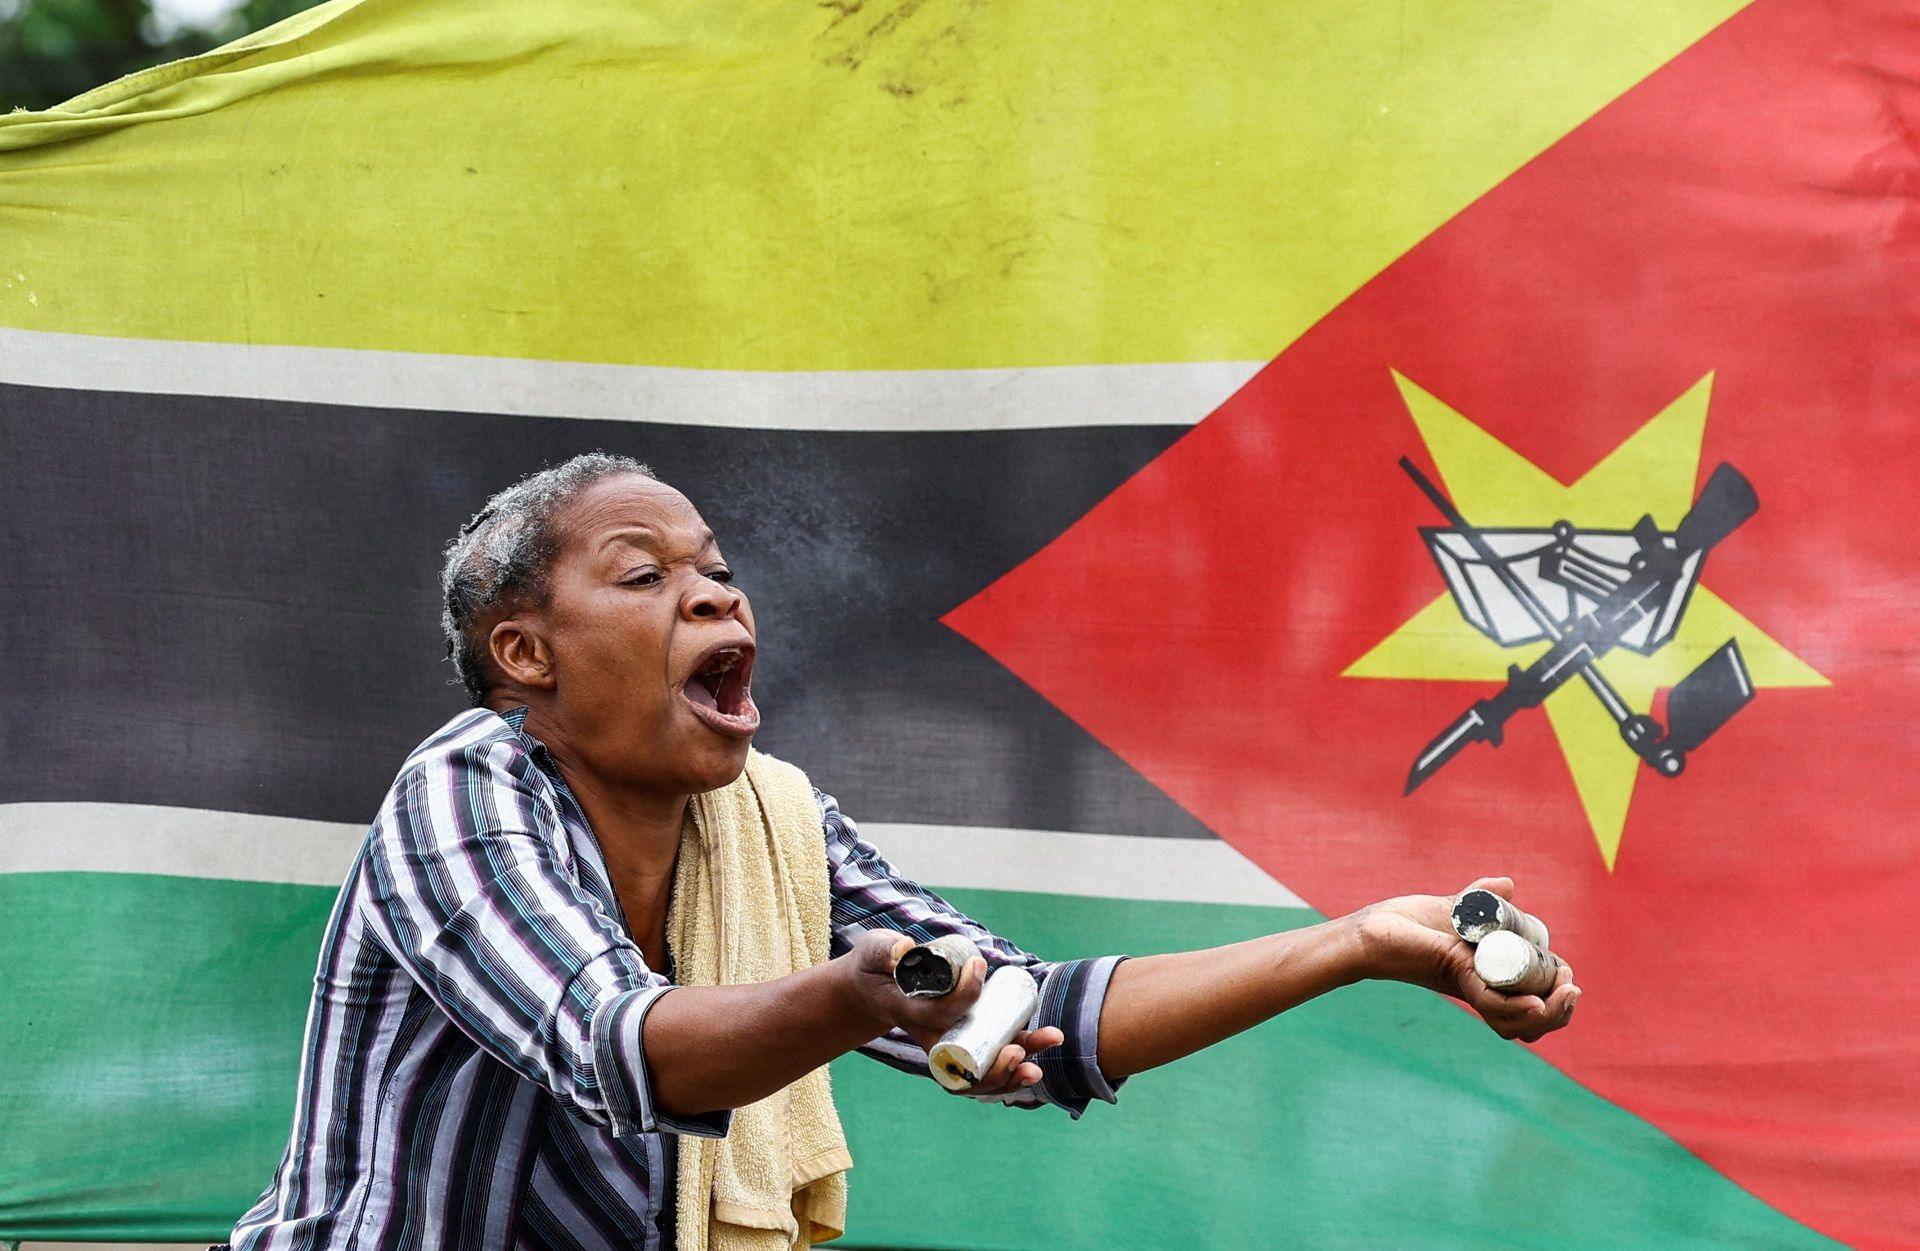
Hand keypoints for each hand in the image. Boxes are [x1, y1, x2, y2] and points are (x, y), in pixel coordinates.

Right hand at [842, 931, 1064, 1095]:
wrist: (874, 988)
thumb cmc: (876, 968)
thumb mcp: (873, 953)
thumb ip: (884, 950)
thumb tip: (904, 949)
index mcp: (912, 1017)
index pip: (941, 1015)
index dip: (964, 994)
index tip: (978, 965)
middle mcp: (933, 1040)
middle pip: (966, 1065)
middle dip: (996, 1066)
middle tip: (1017, 1050)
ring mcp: (951, 1044)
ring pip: (982, 1071)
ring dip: (1014, 1069)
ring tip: (1044, 1051)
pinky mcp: (965, 1040)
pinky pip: (990, 1062)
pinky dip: (1015, 1064)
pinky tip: (1041, 1050)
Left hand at [1346, 876, 1579, 1043]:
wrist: (1370, 928)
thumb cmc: (1406, 923)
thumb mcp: (1455, 911)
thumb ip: (1481, 900)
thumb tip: (1508, 884)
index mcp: (1489, 981)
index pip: (1534, 1005)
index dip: (1557, 999)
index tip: (1567, 977)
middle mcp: (1482, 991)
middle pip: (1533, 1021)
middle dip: (1562, 1010)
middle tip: (1570, 987)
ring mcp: (1469, 986)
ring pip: (1519, 1021)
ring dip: (1551, 1013)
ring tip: (1565, 993)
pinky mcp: (1454, 975)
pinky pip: (1493, 1005)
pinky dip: (1519, 1009)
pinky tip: (1539, 1003)